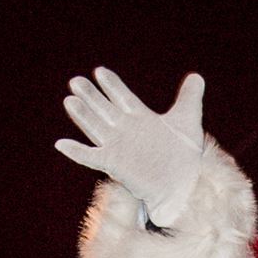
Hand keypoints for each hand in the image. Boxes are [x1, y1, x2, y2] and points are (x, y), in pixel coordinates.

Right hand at [55, 68, 206, 229]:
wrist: (184, 186)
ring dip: (82, 116)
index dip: (111, 85)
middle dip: (91, 95)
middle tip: (75, 81)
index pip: (122, 97)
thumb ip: (189, 98)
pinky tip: (61, 143)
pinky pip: (91, 157)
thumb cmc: (186, 157)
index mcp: (140, 118)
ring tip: (69, 100)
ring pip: (95, 127)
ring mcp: (118, 146)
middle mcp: (126, 130)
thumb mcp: (188, 121)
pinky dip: (76, 152)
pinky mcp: (114, 164)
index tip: (99, 71)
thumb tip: (196, 77)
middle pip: (103, 109)